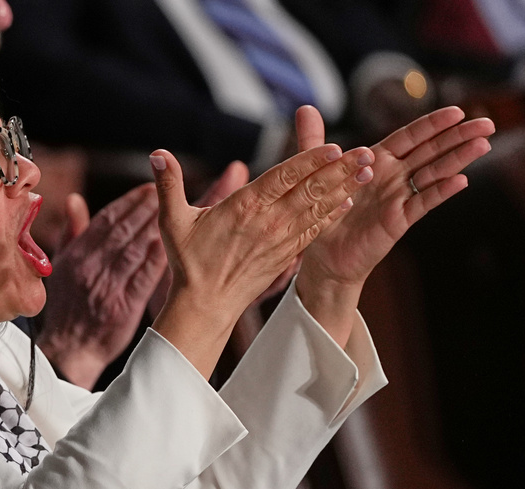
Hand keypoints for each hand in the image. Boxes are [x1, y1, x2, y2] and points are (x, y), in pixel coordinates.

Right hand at [37, 184, 166, 388]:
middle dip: (146, 209)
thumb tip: (74, 200)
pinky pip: (143, 279)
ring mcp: (108, 287)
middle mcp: (92, 268)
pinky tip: (171, 247)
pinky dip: (156, 261)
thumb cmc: (67, 307)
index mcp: (77, 256)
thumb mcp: (61, 267)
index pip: (106, 220)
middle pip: (123, 231)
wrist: (69, 350)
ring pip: (134, 250)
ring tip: (177, 213)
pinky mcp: (124, 307)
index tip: (147, 189)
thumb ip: (71, 232)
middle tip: (168, 194)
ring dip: (155, 229)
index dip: (128, 202)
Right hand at [148, 142, 374, 377]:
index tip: (333, 146)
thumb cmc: (188, 262)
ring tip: (368, 170)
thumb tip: (156, 152)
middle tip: (368, 152)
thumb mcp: (172, 222)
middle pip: (310, 190)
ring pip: (317, 208)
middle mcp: (268, 222)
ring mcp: (280, 240)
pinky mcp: (285, 255)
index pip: (283, 178)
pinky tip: (349, 201)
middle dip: (340, 170)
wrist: (205, 305)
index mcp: (244, 208)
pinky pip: (314, 231)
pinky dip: (332, 215)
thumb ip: (168, 185)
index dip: (309, 161)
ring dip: (344, 188)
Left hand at [293, 105, 493, 345]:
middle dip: (459, 136)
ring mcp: (399, 197)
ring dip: (459, 159)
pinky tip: (461, 181)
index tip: (458, 111)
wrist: (324, 254)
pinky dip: (440, 191)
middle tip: (488, 123)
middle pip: (431, 151)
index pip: (410, 136)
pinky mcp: (399, 220)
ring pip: (434, 174)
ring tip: (484, 144)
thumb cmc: (322, 211)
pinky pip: (422, 203)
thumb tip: (305, 107)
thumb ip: (313, 140)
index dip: (433, 124)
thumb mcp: (315, 172)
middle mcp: (393, 176)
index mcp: (377, 160)